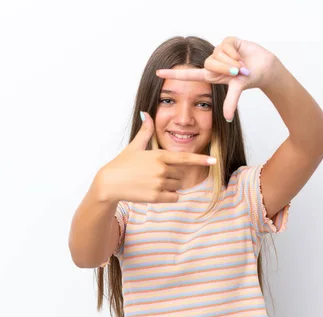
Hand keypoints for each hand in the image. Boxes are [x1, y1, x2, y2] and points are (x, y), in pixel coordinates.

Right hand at [97, 112, 216, 202]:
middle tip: (154, 174)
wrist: (109, 183)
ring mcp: (159, 184)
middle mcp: (162, 169)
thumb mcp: (135, 146)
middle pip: (180, 174)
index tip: (213, 160)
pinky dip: (169, 196)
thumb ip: (145, 131)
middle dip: (172, 175)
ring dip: (170, 186)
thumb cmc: (122, 163)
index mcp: (159, 156)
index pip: (185, 158)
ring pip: (177, 186)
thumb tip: (145, 113)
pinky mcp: (156, 197)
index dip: (200, 159)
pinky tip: (155, 192)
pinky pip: (174, 197)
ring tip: (152, 182)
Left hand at [156, 37, 278, 121]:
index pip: (189, 75)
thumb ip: (230, 102)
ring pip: (218, 56)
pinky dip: (236, 54)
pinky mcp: (228, 41)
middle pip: (209, 64)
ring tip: (242, 66)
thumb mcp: (237, 90)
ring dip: (233, 63)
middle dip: (226, 70)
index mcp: (211, 75)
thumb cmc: (250, 79)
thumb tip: (227, 119)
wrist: (265, 68)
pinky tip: (243, 56)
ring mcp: (220, 51)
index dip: (174, 74)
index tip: (157, 73)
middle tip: (238, 73)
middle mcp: (213, 62)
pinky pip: (226, 47)